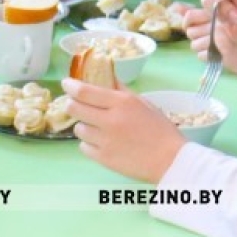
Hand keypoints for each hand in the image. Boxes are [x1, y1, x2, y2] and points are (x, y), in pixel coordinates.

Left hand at [63, 77, 184, 181]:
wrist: (170, 161)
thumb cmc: (160, 129)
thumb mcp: (143, 103)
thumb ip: (121, 89)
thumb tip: (105, 75)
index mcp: (121, 102)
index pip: (85, 91)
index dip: (71, 86)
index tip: (66, 84)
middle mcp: (110, 120)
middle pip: (74, 108)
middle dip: (72, 104)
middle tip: (77, 105)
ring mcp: (105, 141)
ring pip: (78, 128)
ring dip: (83, 125)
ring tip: (95, 127)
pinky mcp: (104, 159)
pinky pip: (84, 147)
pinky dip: (88, 143)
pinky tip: (100, 142)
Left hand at [183, 4, 236, 76]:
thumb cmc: (236, 34)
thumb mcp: (216, 19)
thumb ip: (196, 13)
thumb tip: (175, 6)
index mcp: (215, 10)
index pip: (189, 16)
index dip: (187, 23)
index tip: (192, 28)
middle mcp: (216, 20)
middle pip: (190, 32)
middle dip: (197, 37)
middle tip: (210, 39)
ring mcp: (218, 34)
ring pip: (194, 45)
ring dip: (203, 48)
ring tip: (216, 47)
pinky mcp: (222, 47)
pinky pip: (202, 55)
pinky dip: (209, 57)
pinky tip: (219, 54)